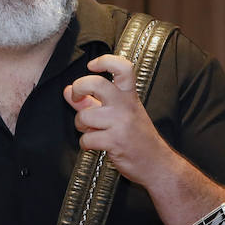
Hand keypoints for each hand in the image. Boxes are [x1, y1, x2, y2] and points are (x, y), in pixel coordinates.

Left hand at [64, 54, 175, 186]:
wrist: (156, 163)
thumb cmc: (138, 138)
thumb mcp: (118, 114)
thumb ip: (91, 101)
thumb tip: (68, 91)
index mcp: (129, 96)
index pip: (122, 68)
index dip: (105, 61)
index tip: (92, 65)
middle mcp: (125, 106)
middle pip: (96, 83)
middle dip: (79, 88)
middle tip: (77, 95)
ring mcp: (120, 123)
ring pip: (84, 116)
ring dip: (81, 126)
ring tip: (90, 130)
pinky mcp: (115, 141)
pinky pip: (86, 139)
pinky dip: (86, 144)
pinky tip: (94, 145)